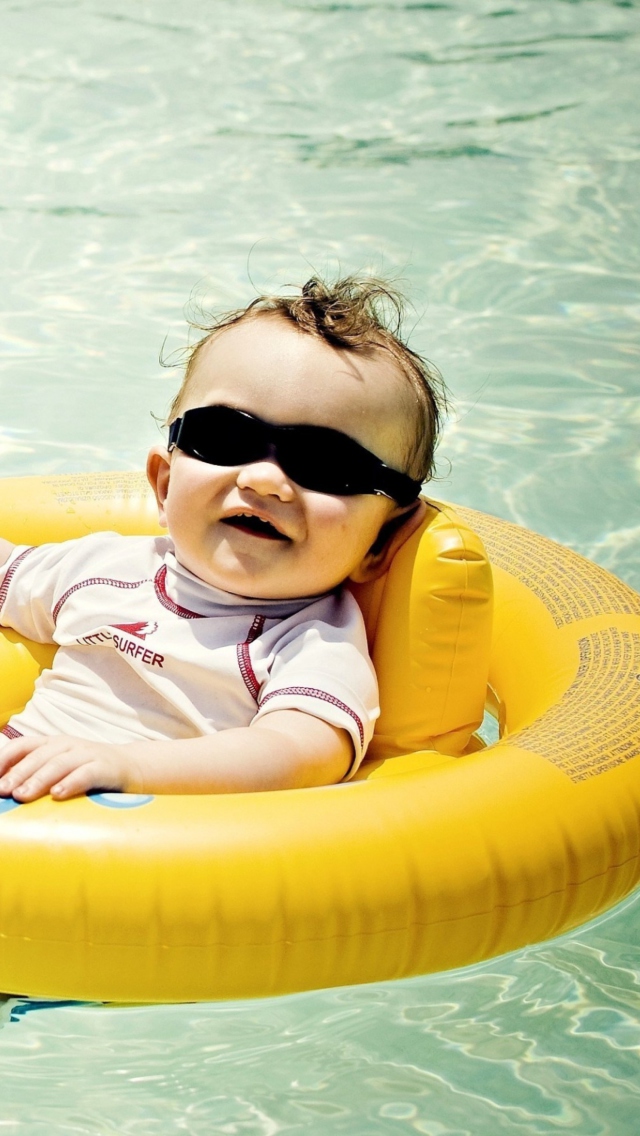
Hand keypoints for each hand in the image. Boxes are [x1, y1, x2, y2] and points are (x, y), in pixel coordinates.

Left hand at [0, 735, 134, 801]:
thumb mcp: (60, 767)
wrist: (133, 767)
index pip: (23, 746)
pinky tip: (58, 794)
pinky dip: (71, 782)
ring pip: (59, 763)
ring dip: (38, 779)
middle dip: (17, 773)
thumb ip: (36, 774)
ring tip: (22, 795)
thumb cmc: (88, 771)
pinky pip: (87, 773)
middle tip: (2, 790)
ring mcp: (88, 754)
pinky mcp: (106, 767)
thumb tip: (6, 790)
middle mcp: (68, 745)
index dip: (4, 759)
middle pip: (38, 756)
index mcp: (52, 743)